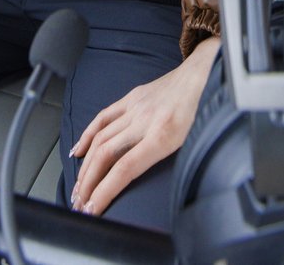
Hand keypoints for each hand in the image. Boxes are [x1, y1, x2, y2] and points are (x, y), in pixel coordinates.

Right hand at [69, 37, 220, 216]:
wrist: (205, 73)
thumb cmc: (205, 111)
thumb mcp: (195, 143)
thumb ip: (175, 165)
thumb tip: (156, 190)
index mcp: (162, 135)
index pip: (124, 169)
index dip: (103, 193)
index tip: (92, 210)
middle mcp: (144, 120)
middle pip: (106, 155)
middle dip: (88, 184)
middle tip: (79, 205)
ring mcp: (135, 107)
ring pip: (100, 138)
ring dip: (85, 166)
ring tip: (77, 188)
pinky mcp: (132, 97)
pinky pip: (103, 117)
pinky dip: (87, 135)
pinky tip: (78, 152)